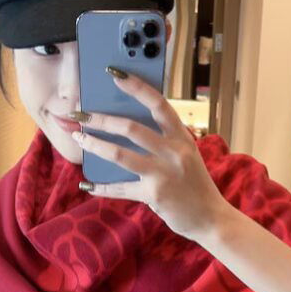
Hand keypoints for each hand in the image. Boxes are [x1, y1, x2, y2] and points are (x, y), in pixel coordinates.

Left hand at [69, 69, 230, 242]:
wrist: (211, 218)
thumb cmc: (194, 184)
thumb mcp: (186, 155)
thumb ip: (164, 141)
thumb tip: (126, 126)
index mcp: (182, 137)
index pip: (158, 103)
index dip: (136, 86)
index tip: (115, 73)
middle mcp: (174, 152)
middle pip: (131, 128)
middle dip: (101, 119)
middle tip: (81, 115)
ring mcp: (163, 173)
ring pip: (119, 154)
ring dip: (95, 145)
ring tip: (80, 138)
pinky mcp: (154, 195)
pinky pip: (120, 188)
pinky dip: (101, 187)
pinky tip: (87, 184)